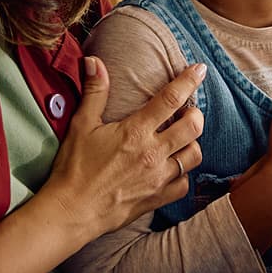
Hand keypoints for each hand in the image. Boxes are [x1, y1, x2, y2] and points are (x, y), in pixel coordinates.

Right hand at [48, 58, 205, 236]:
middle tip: (188, 111)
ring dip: (192, 143)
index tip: (199, 70)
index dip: (188, 81)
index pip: (171, 99)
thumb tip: (94, 61)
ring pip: (194, 155)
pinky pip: (184, 184)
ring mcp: (158, 178)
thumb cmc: (74, 168)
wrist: (72, 211)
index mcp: (136, 131)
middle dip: (196, 114)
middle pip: (193, 127)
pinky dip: (183, 174)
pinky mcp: (158, 198)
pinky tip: (173, 168)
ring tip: (182, 138)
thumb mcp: (81, 125)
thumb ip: (94, 92)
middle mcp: (153, 153)